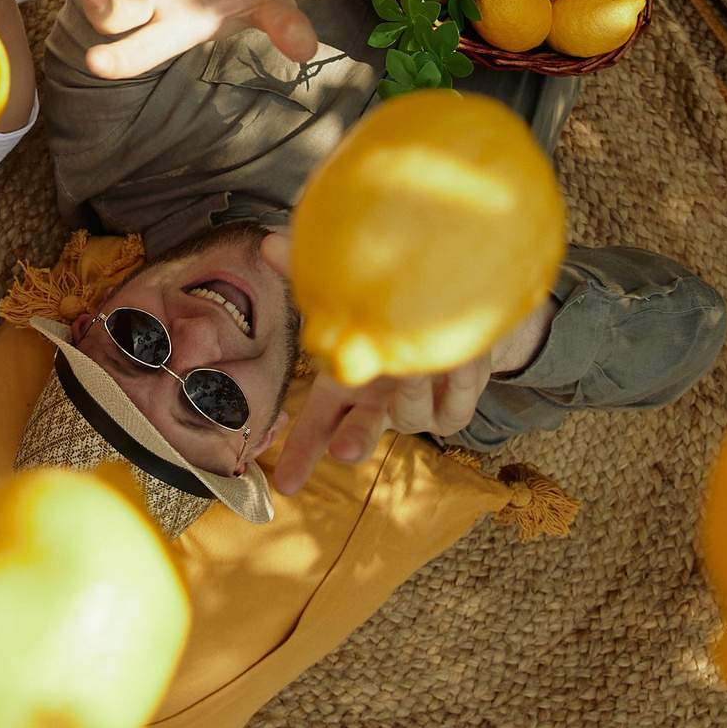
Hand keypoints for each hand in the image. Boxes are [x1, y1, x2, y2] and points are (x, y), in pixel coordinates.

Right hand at [262, 225, 559, 494]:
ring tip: (414, 365)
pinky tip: (457, 355)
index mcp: (344, 386)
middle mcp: (377, 404)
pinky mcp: (456, 409)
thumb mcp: (347, 291)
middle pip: (359, 432)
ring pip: (410, 413)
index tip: (285, 484)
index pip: (314, 424)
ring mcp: (416, 410)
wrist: (454, 306)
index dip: (300, 453)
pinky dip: (457, 380)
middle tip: (346, 452)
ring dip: (410, 391)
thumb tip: (269, 242)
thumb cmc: (387, 307)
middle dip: (353, 442)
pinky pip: (456, 403)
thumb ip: (306, 269)